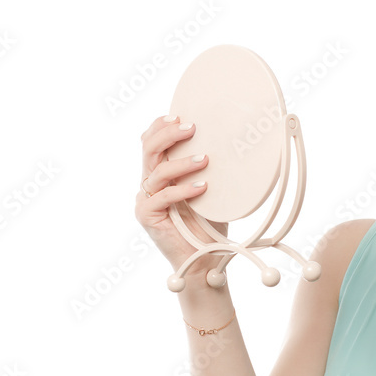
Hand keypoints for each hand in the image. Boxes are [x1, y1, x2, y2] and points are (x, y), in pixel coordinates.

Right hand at [135, 115, 228, 275]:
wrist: (204, 259)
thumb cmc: (208, 224)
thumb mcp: (210, 188)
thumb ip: (207, 168)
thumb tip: (229, 141)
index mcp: (161, 172)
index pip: (151, 140)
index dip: (161, 125)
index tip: (181, 115)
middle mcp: (150, 183)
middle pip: (148, 148)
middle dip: (168, 133)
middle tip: (192, 128)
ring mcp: (146, 199)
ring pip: (157, 170)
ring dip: (182, 162)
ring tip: (205, 160)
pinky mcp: (146, 216)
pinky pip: (163, 196)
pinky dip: (183, 190)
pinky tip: (201, 187)